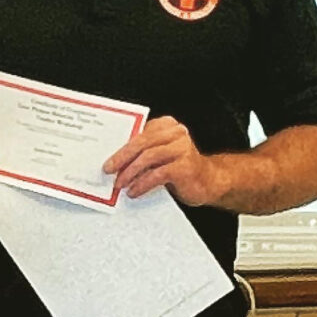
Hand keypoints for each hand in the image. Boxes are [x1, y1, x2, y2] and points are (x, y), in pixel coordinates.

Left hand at [103, 116, 218, 205]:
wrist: (210, 182)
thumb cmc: (181, 168)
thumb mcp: (160, 155)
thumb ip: (143, 151)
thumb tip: (115, 161)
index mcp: (167, 125)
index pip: (139, 133)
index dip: (120, 146)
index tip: (106, 158)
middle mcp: (177, 133)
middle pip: (142, 143)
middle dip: (122, 157)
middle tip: (108, 169)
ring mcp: (183, 148)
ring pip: (148, 157)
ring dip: (130, 172)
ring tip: (120, 184)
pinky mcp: (185, 166)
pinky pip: (157, 174)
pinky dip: (142, 184)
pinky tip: (134, 191)